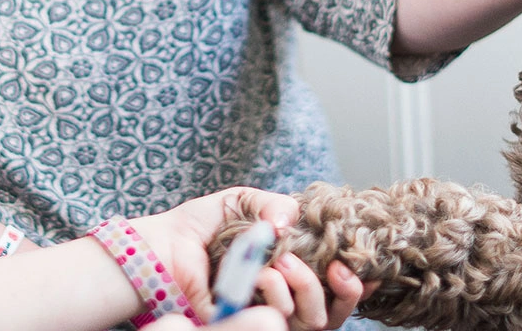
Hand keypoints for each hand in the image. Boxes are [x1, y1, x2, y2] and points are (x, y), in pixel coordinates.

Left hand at [133, 188, 367, 330]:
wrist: (166, 243)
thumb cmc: (202, 226)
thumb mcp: (245, 203)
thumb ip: (275, 204)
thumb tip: (292, 221)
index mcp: (289, 274)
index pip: (337, 293)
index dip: (354, 286)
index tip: (355, 266)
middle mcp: (282, 300)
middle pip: (332, 315)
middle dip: (339, 291)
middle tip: (326, 265)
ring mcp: (264, 316)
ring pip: (311, 321)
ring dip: (305, 288)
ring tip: (279, 262)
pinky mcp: (243, 325)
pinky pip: (276, 322)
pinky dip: (276, 295)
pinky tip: (263, 274)